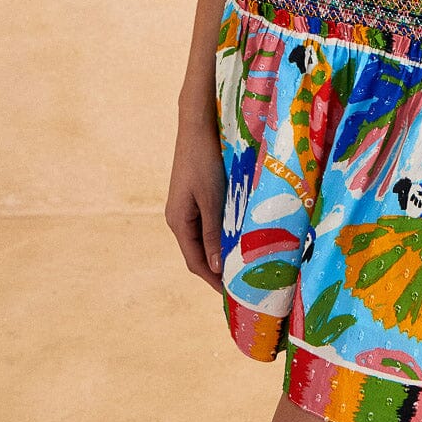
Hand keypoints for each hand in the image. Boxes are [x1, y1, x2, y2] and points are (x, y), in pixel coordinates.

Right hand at [164, 114, 225, 291]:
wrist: (198, 125)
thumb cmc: (204, 161)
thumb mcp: (212, 199)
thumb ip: (214, 233)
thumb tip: (216, 268)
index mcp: (178, 222)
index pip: (196, 262)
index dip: (213, 280)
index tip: (232, 295)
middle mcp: (179, 217)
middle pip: (199, 253)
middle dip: (218, 269)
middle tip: (242, 283)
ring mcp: (187, 206)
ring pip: (205, 237)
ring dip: (221, 251)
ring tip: (243, 264)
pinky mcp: (196, 194)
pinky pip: (208, 222)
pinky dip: (222, 233)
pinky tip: (238, 235)